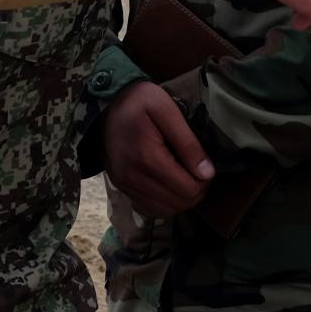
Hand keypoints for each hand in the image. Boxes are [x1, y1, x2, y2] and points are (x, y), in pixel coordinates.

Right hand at [104, 82, 211, 216]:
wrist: (103, 104)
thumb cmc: (138, 101)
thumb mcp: (166, 110)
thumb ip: (187, 142)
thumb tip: (207, 173)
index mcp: (148, 157)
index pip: (188, 189)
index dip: (204, 182)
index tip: (206, 166)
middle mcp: (134, 177)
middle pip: (178, 203)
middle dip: (196, 191)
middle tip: (199, 172)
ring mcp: (125, 185)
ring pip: (165, 210)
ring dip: (182, 198)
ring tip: (186, 177)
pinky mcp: (121, 187)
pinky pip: (150, 208)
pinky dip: (165, 201)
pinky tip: (170, 184)